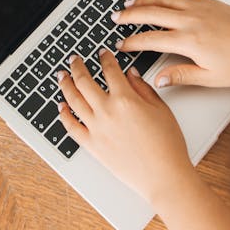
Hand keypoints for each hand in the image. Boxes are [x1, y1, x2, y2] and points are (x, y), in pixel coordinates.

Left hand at [57, 51, 193, 204]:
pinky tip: (61, 107)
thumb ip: (143, 88)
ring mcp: (96, 129)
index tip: (102, 53)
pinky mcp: (92, 146)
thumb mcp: (161, 109)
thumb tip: (131, 74)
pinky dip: (64, 115)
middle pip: (84, 81)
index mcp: (125, 99)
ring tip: (62, 76)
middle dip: (77, 66)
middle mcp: (107, 112)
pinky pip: (71, 127)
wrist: (163, 176)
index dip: (105, 58)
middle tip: (74, 60)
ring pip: (73, 100)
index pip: (110, 70)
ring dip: (65, 85)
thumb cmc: (167, 145)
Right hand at [112, 0, 229, 88]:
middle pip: (151, 13)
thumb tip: (159, 79)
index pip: (151, 39)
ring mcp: (199, 8)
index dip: (132, 42)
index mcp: (188, 41)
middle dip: (130, 15)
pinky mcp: (208, 2)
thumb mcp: (211, 78)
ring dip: (144, 0)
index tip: (121, 44)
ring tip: (130, 3)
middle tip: (116, 17)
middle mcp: (191, 20)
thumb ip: (181, 76)